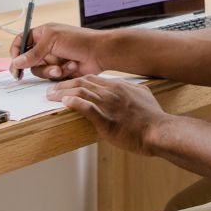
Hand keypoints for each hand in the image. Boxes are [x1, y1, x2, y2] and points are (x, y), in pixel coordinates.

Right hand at [9, 23, 105, 79]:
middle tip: (21, 76)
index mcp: (42, 34)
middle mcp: (46, 46)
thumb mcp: (53, 41)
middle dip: (33, 66)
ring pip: (40, 71)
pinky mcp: (60, 71)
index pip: (21, 41)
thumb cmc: (79, 40)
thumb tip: (16, 62)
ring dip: (50, 70)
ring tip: (62, 67)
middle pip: (28, 60)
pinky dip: (61, 73)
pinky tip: (72, 66)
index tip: (14, 64)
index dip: (15, 52)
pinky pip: (52, 77)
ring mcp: (53, 59)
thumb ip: (33, 52)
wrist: (99, 53)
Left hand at [47, 76, 167, 154]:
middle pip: (83, 83)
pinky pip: (86, 108)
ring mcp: (109, 105)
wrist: (159, 131)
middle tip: (51, 90)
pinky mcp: (106, 120)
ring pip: (81, 92)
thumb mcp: (145, 96)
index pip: (92, 79)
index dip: (76, 80)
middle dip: (64, 85)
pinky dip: (74, 103)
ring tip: (51, 96)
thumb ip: (134, 91)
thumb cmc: (153, 118)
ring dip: (63, 93)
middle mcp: (112, 92)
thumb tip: (132, 90)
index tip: (67, 85)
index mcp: (120, 86)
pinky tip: (65, 103)